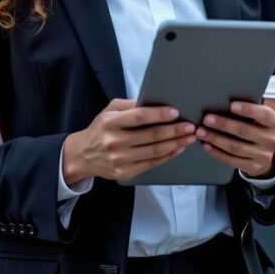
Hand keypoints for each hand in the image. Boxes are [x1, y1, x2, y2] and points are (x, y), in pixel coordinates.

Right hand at [63, 98, 196, 183]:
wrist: (83, 155)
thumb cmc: (101, 129)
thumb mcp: (109, 110)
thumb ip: (130, 105)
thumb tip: (153, 100)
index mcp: (110, 123)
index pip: (139, 117)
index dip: (159, 114)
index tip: (175, 112)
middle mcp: (114, 142)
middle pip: (151, 135)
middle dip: (174, 130)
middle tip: (191, 126)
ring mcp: (120, 159)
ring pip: (154, 151)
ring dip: (176, 143)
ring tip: (189, 137)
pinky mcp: (125, 172)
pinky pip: (151, 163)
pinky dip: (167, 156)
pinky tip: (177, 148)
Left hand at [196, 101, 274, 177]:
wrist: (265, 153)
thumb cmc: (256, 127)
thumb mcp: (258, 118)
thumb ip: (247, 110)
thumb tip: (222, 101)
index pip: (264, 115)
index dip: (248, 110)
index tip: (232, 105)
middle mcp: (272, 140)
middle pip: (245, 131)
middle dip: (224, 124)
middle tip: (207, 119)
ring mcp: (264, 156)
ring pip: (236, 147)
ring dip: (216, 139)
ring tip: (201, 132)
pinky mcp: (254, 167)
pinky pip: (232, 161)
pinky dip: (217, 152)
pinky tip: (207, 145)